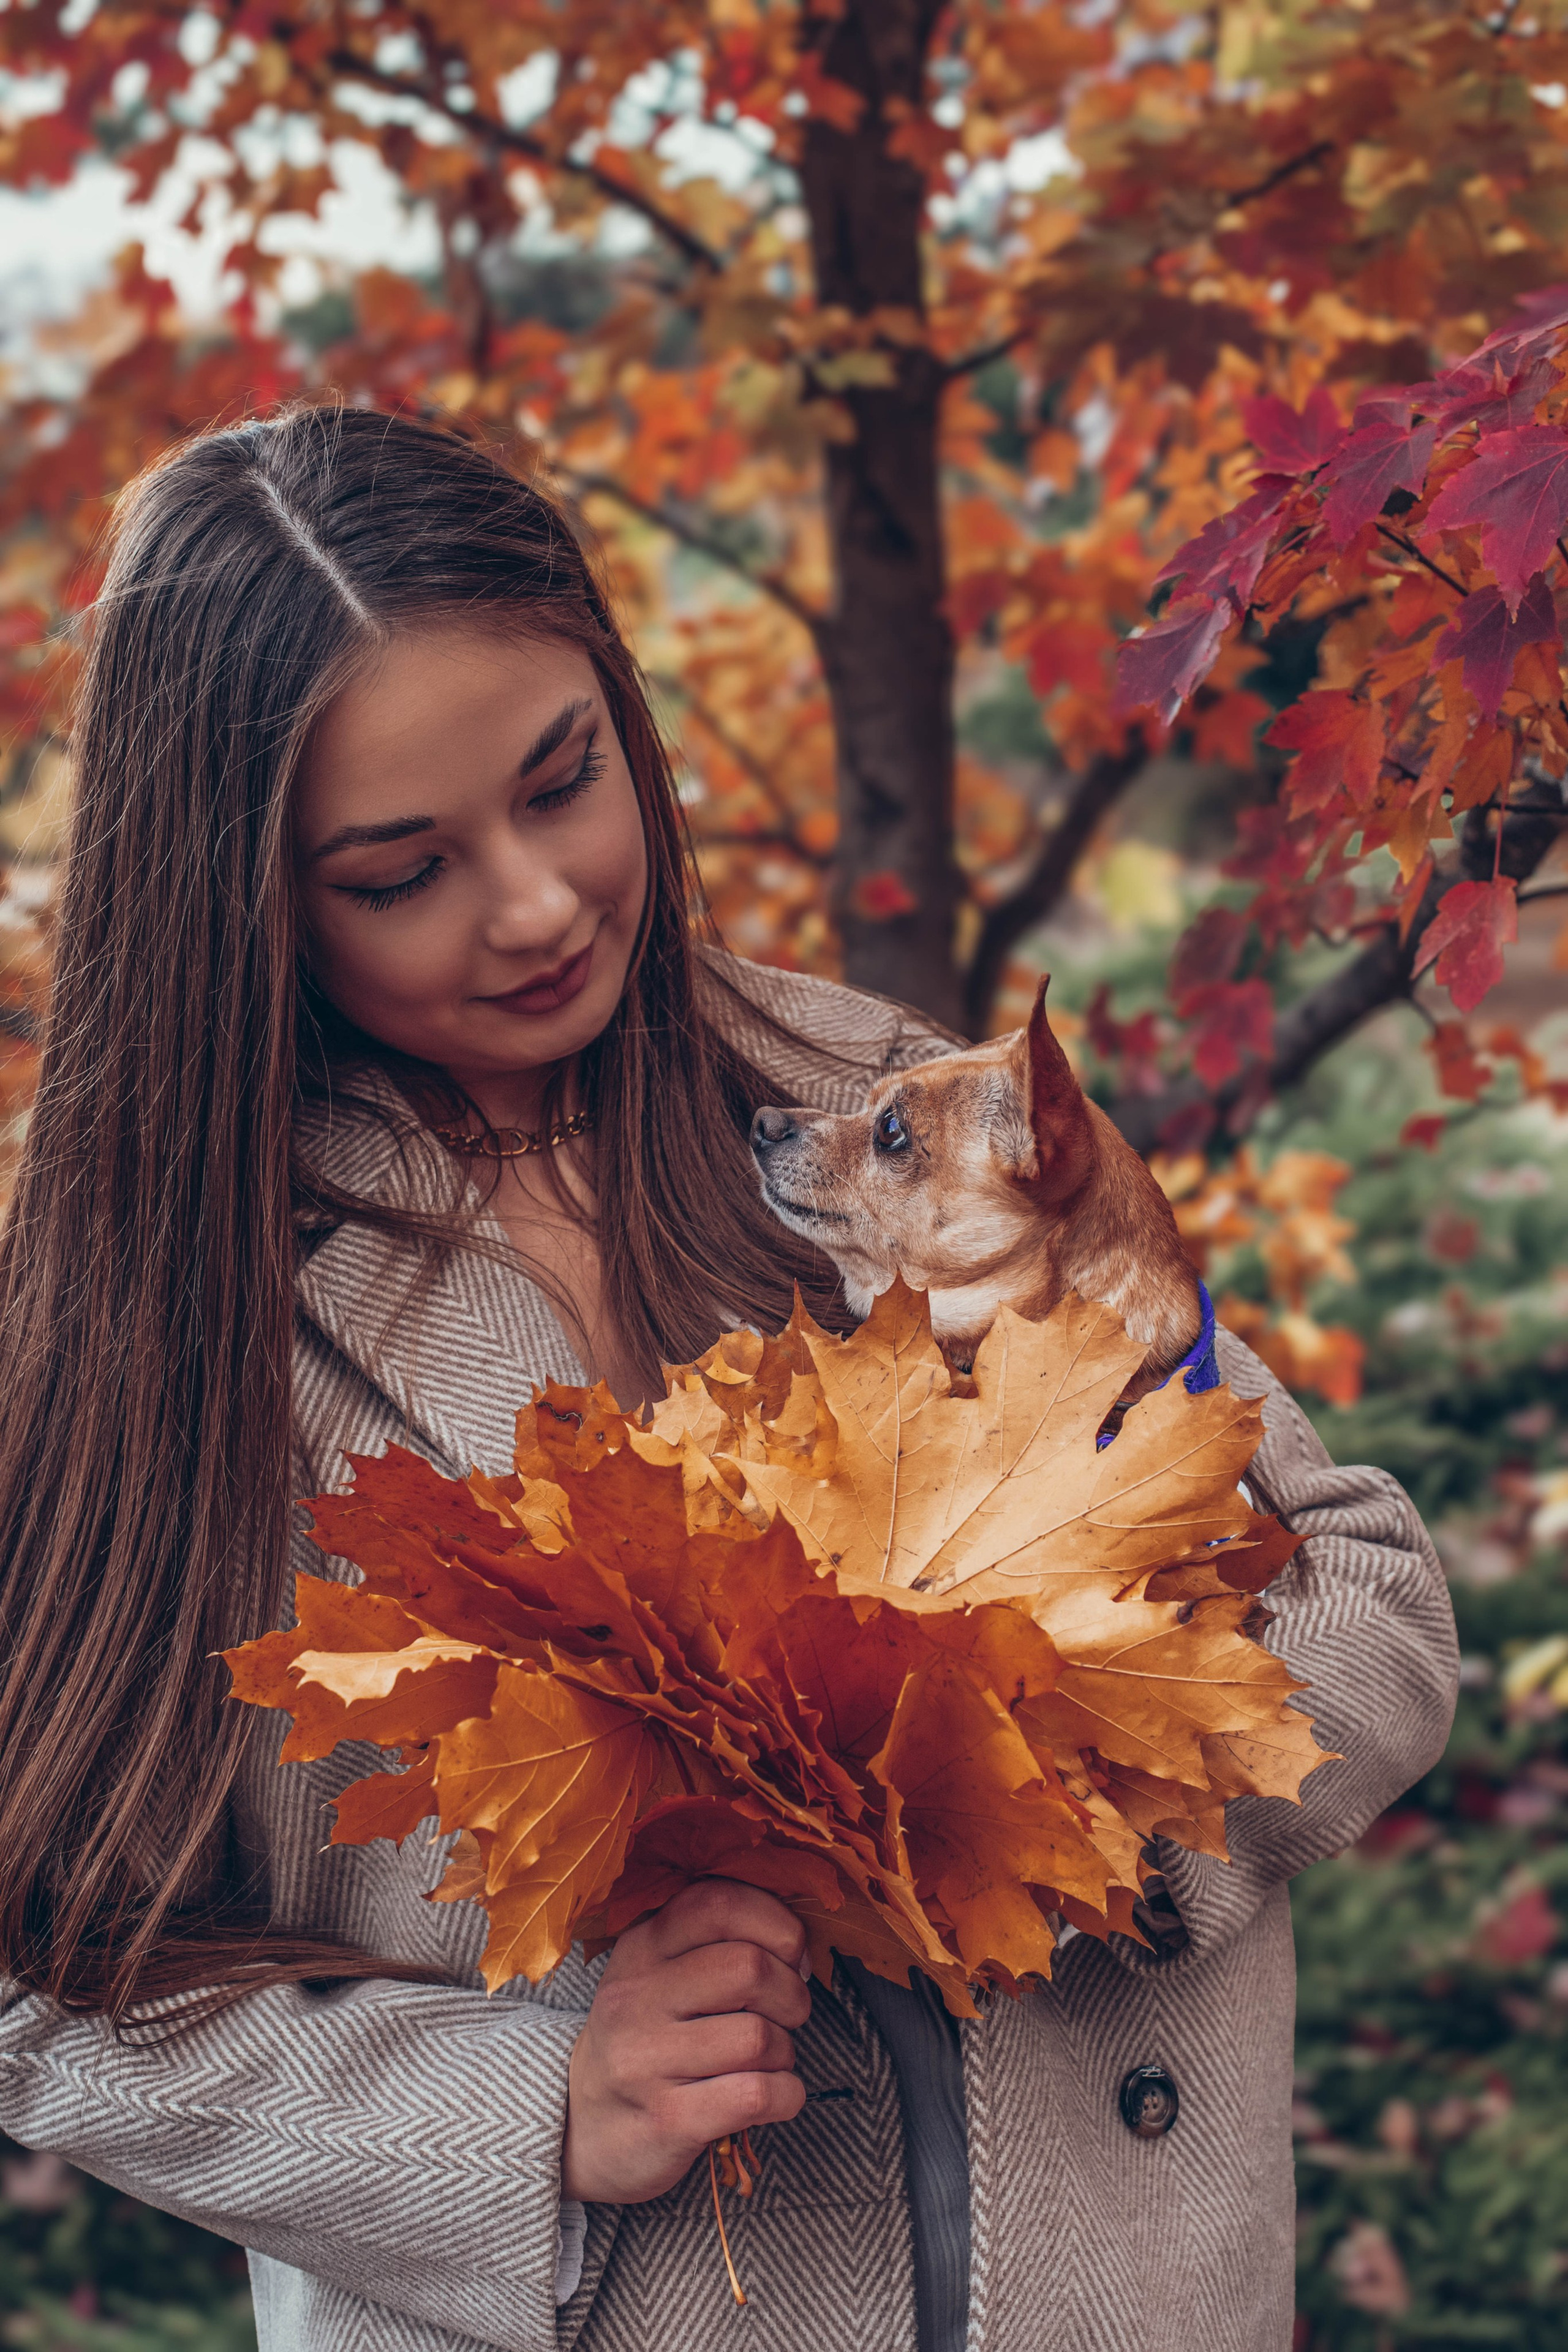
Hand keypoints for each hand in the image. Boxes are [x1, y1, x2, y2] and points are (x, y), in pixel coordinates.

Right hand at [561, 1878, 810, 2203]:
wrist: (582, 2127)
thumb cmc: (646, 2040)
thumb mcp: (660, 1975)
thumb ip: (717, 1942)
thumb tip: (799, 1944)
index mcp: (641, 1947)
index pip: (718, 1902)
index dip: (776, 1922)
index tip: (791, 1955)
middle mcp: (636, 1996)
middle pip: (751, 1967)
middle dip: (791, 1994)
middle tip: (787, 2015)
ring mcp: (646, 2060)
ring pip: (759, 2037)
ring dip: (785, 2052)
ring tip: (767, 2061)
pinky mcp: (667, 2119)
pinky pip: (756, 2095)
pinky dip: (786, 2095)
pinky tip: (774, 2096)